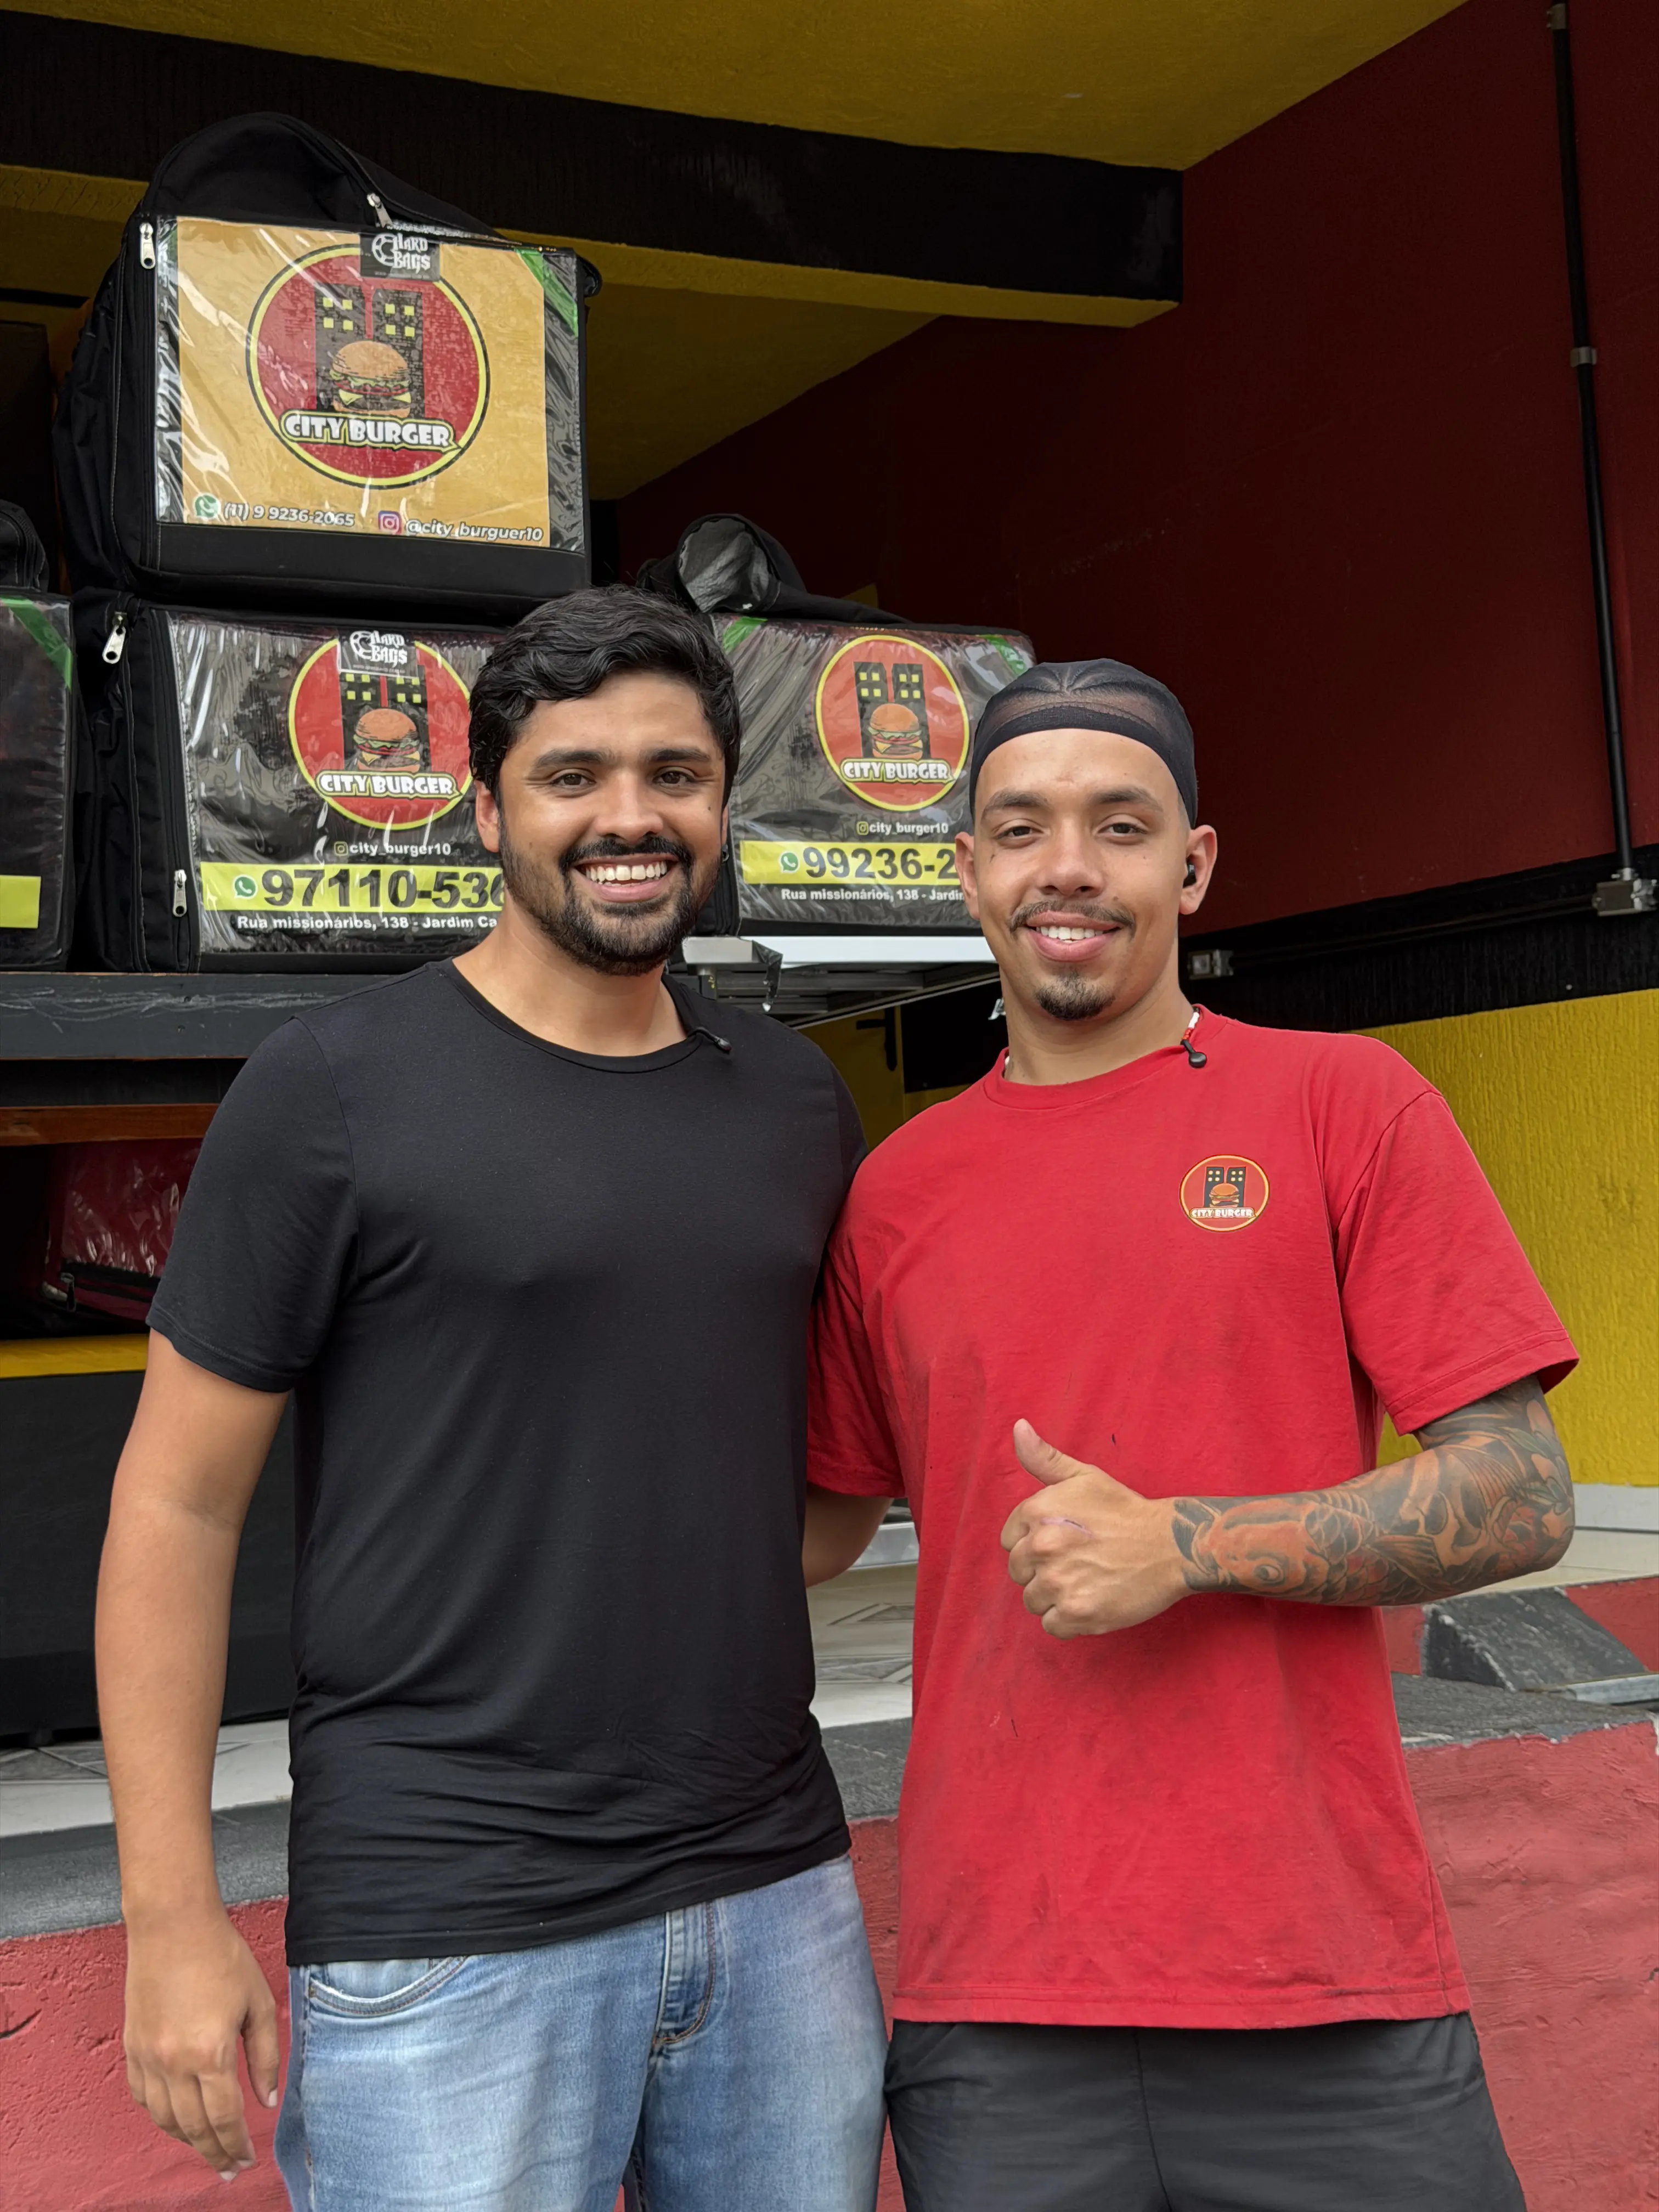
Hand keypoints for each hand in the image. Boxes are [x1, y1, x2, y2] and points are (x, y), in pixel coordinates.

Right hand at [123, 1905, 280, 2178]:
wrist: (173, 1926)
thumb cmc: (221, 1956)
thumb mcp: (258, 2003)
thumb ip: (264, 2056)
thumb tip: (268, 2100)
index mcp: (211, 2053)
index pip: (225, 2118)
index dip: (237, 2145)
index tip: (247, 2160)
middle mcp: (174, 2063)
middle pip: (194, 2128)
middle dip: (214, 2153)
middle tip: (230, 2168)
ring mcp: (148, 2058)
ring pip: (165, 2120)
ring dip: (187, 2140)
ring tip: (207, 2148)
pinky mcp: (132, 2048)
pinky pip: (143, 2098)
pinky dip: (160, 2116)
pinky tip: (176, 2118)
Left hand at [1000, 1420, 1187, 1637]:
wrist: (1169, 1545)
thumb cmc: (1124, 1511)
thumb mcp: (1084, 1476)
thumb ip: (1044, 1458)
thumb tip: (1017, 1427)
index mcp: (1037, 1513)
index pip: (1010, 1542)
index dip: (1033, 1544)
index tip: (1062, 1543)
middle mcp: (1042, 1547)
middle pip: (1019, 1574)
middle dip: (1043, 1571)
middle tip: (1078, 1563)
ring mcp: (1059, 1583)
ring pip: (1033, 1601)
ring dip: (1055, 1597)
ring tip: (1085, 1581)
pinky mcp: (1078, 1614)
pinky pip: (1052, 1626)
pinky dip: (1068, 1620)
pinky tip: (1090, 1601)